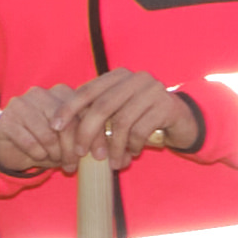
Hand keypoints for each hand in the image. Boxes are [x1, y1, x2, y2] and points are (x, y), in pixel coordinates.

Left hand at [0, 73, 205, 171]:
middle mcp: (135, 78)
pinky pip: (141, 130)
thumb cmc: (141, 118)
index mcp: (118, 76)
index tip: (55, 127)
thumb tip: (62, 131)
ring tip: (110, 162)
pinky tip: (131, 154)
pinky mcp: (167, 105)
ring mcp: (153, 90)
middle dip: (88, 132)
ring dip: (113, 146)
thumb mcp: (117, 113)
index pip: (87, 90)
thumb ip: (96, 115)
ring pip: (122, 121)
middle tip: (81, 153)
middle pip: (102, 106)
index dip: (69, 108)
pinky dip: (132, 146)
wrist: (182, 120)